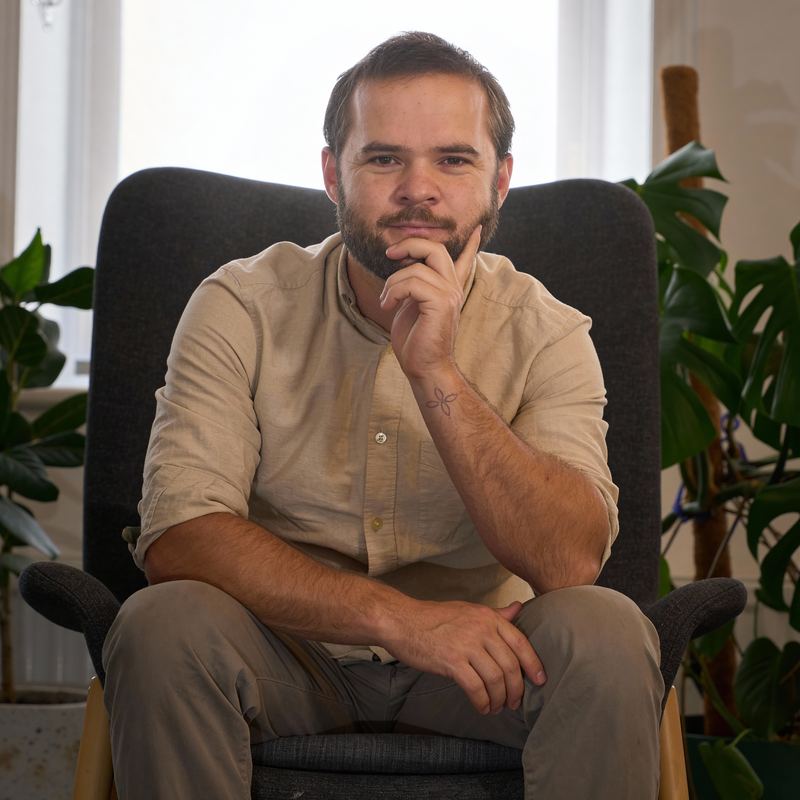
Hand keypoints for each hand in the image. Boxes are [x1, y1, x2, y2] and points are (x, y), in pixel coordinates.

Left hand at [379, 226, 481, 378]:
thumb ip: (414, 286)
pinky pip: (412, 283)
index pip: (464, 260)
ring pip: (415, 268)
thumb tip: (405, 267)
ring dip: (392, 283)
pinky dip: (394, 292)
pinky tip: (388, 306)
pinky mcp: (440, 303)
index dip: (472, 244)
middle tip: (390, 253)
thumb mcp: (412, 306)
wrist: (423, 367)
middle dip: (410, 245)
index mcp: (448, 288)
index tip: (479, 229)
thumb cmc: (415, 341)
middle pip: (435, 249)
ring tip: (386, 300)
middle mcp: (453, 288)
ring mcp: (449, 294)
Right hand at [382, 597, 546, 714]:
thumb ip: (496, 614)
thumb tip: (519, 608)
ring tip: (496, 707)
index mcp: (488, 616)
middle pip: (510, 665)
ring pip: (496, 679)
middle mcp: (481, 629)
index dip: (533, 664)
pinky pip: (476, 688)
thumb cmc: (434, 618)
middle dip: (516, 689)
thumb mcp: (468, 610)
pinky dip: (482, 702)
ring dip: (499, 699)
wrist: (403, 621)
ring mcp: (467, 645)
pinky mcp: (452, 661)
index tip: (540, 680)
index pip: (520, 642)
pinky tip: (481, 707)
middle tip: (513, 702)